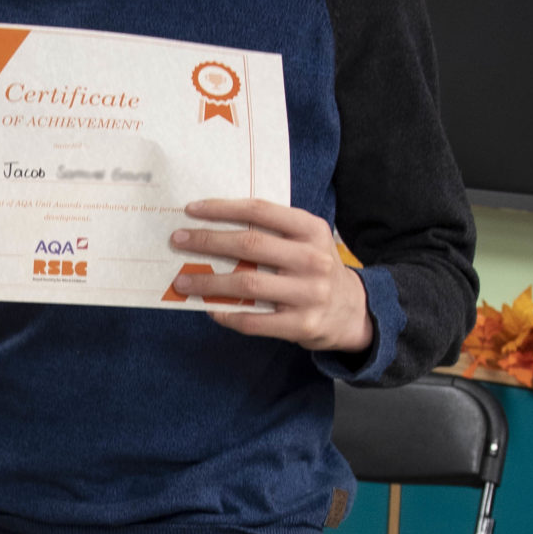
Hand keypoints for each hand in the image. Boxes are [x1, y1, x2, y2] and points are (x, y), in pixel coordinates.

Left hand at [169, 200, 373, 353]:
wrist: (354, 311)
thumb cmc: (315, 269)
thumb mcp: (306, 242)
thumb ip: (273, 232)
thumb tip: (214, 227)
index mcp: (311, 230)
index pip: (261, 211)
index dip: (223, 208)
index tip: (191, 209)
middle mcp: (312, 259)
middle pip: (249, 245)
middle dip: (207, 241)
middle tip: (177, 241)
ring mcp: (309, 293)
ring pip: (247, 284)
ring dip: (208, 282)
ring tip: (183, 282)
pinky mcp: (302, 324)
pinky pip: (254, 320)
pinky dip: (227, 314)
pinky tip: (210, 309)